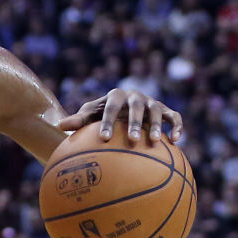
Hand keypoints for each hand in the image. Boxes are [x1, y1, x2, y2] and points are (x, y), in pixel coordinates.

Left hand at [58, 88, 182, 141]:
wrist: (122, 108)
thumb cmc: (102, 115)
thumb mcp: (90, 115)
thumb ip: (78, 120)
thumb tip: (60, 126)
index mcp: (115, 96)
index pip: (110, 108)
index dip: (107, 122)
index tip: (103, 138)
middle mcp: (135, 97)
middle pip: (136, 108)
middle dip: (134, 123)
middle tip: (131, 140)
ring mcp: (151, 103)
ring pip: (158, 111)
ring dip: (157, 125)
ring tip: (154, 141)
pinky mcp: (165, 110)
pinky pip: (174, 117)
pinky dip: (176, 126)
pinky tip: (176, 141)